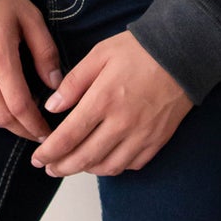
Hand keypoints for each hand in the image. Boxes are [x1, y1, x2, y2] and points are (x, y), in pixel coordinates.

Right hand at [0, 0, 65, 142]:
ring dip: (4, 123)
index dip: (34, 124)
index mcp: (0, 57)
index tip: (46, 133)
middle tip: (37, 131)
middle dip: (22, 128)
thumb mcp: (30, 18)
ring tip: (19, 120)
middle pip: (2, 116)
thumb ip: (45, 52)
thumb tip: (55, 85)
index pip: (19, 105)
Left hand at [29, 31, 192, 176]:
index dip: (49, 152)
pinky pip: (131, 165)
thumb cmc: (139, 50)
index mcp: (103, 100)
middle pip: (84, 158)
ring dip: (86, 170)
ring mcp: (141, 135)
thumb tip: (52, 107)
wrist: (183, 53)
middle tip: (49, 169)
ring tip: (74, 165)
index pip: (68, 136)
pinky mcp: (157, 141)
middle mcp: (121, 124)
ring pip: (107, 167)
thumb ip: (73, 82)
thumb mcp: (99, 54)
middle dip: (62, 167)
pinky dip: (113, 167)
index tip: (37, 159)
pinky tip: (104, 159)